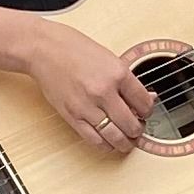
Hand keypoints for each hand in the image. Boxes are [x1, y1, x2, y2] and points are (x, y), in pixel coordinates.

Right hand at [17, 20, 161, 154]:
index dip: (148, 111)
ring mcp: (87, 106)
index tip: (145, 112)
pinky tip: (109, 141)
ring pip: (115, 137)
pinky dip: (105, 145)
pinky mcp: (72, 116)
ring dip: (124, 143)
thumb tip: (147, 97)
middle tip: (138, 129)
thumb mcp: (109, 58)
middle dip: (138, 131)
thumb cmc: (74, 49)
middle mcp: (104, 92)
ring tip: (126, 140)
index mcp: (118, 74)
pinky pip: (94, 139)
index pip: (144, 104)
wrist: (44, 49)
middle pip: (131, 125)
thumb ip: (128, 81)